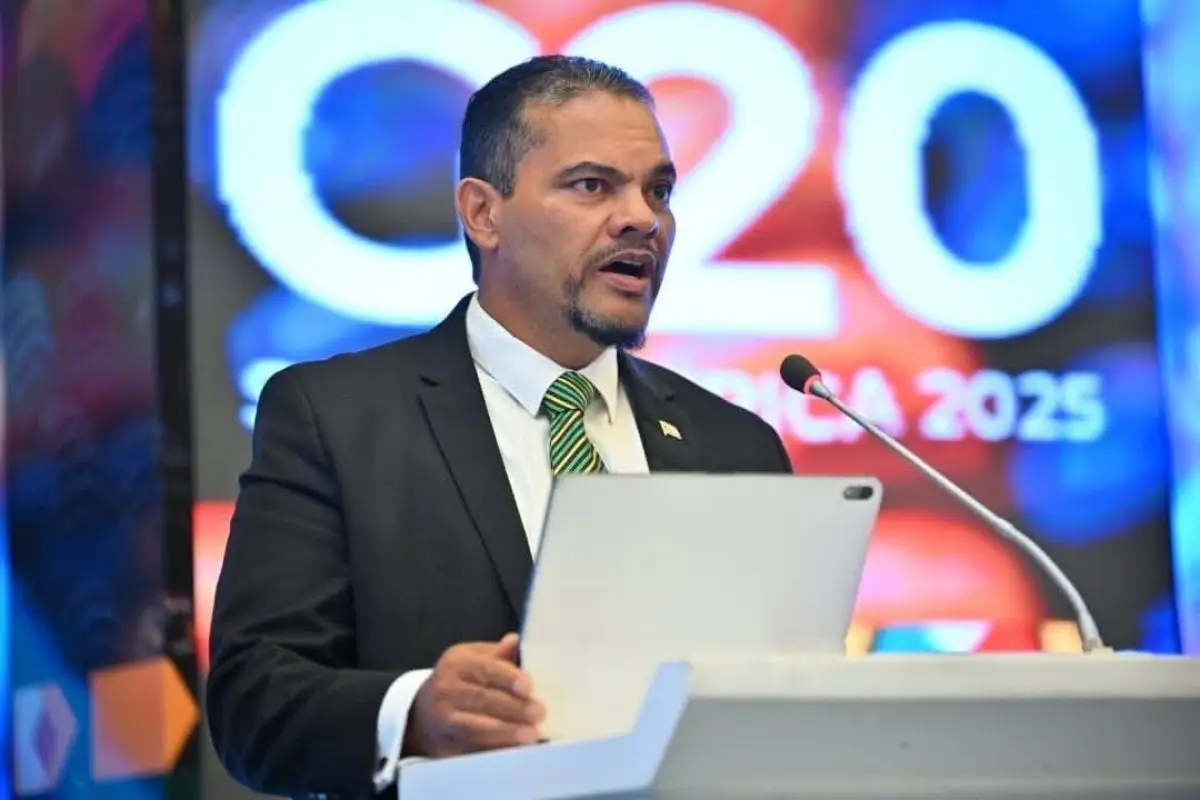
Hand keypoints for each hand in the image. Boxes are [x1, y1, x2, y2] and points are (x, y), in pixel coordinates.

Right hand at [406, 633, 545, 756]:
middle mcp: (445, 690)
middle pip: (482, 699)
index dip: (508, 678)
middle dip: (514, 708)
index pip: (485, 668)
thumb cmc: (459, 682)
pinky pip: (471, 750)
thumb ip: (497, 654)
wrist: (423, 713)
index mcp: (456, 663)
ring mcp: (442, 720)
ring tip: (530, 734)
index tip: (528, 687)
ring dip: (505, 732)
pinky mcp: (443, 746)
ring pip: (475, 727)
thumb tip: (515, 641)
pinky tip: (513, 750)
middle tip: (539, 713)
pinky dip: (494, 750)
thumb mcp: (473, 659)